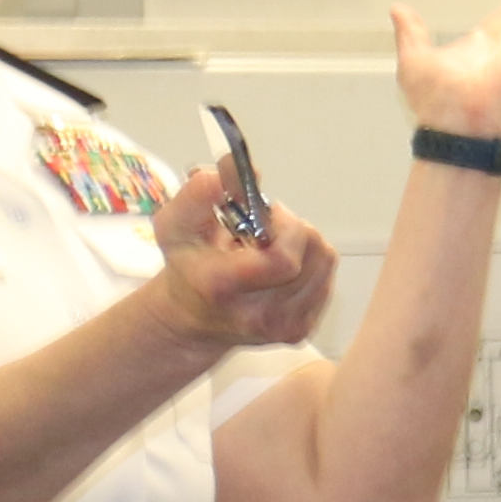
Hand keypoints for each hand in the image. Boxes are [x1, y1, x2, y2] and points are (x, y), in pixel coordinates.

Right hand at [143, 165, 331, 350]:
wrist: (193, 321)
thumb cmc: (187, 267)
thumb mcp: (174, 225)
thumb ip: (197, 194)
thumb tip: (229, 170)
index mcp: (223, 288)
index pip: (283, 260)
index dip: (286, 227)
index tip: (266, 215)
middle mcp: (256, 315)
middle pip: (313, 256)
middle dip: (295, 228)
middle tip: (268, 226)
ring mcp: (283, 327)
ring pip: (324, 262)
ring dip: (304, 243)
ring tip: (272, 245)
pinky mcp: (300, 330)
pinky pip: (326, 278)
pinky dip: (309, 263)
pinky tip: (280, 267)